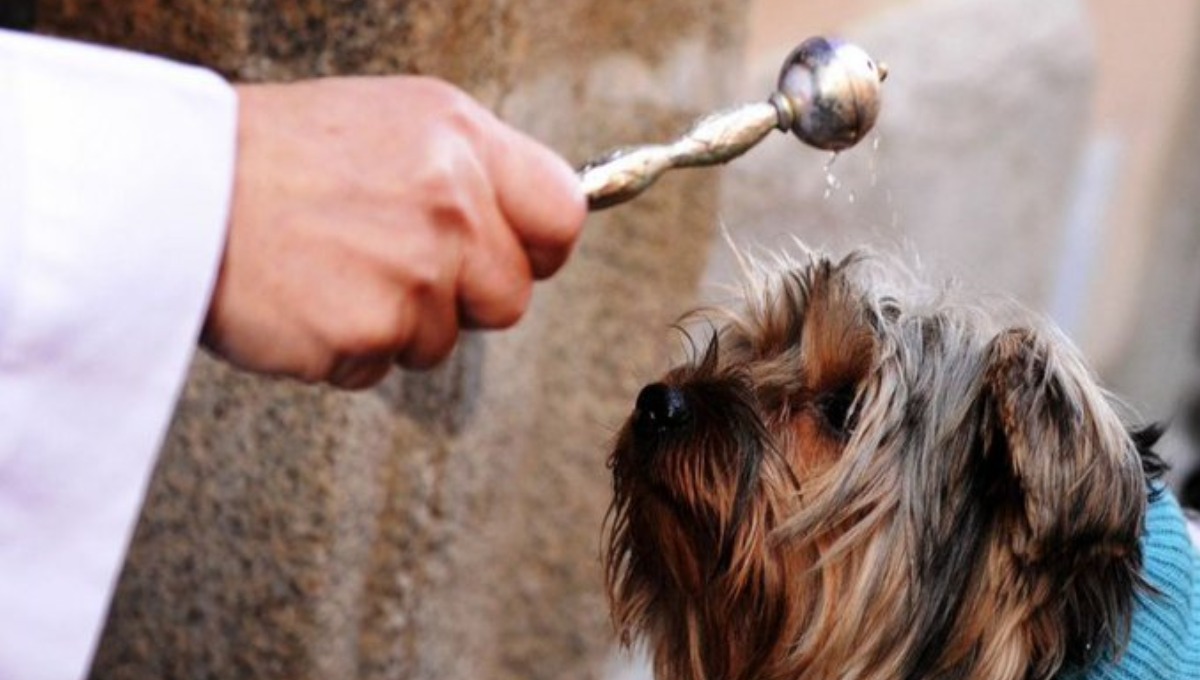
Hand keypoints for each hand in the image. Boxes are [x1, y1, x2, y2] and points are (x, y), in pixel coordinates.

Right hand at [202, 76, 585, 387]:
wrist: (173, 189)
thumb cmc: (273, 155)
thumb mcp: (392, 123)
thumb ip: (469, 170)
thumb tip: (530, 221)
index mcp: (462, 139)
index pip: (562, 214)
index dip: (537, 248)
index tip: (512, 256)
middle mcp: (450, 203)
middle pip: (510, 297)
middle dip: (462, 298)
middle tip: (393, 266)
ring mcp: (412, 271)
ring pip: (442, 340)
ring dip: (396, 325)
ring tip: (333, 271)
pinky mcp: (367, 331)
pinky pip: (381, 367)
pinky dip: (345, 350)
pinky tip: (306, 301)